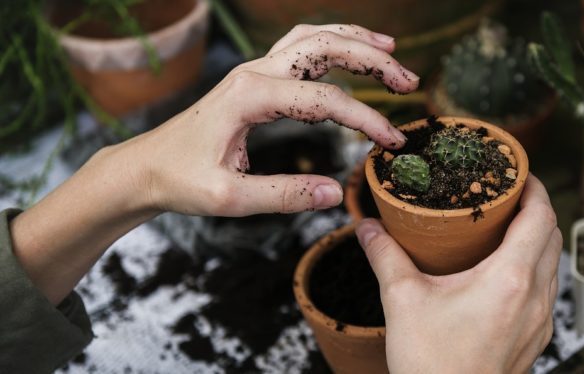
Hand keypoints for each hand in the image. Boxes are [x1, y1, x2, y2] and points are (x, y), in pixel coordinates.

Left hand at [114, 24, 419, 216]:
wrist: (146, 167)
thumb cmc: (180, 181)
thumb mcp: (230, 198)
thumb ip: (284, 195)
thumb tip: (335, 193)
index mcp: (250, 96)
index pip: (325, 100)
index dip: (366, 119)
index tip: (392, 143)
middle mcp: (254, 73)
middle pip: (325, 47)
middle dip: (373, 59)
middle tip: (409, 82)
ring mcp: (254, 71)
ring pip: (313, 38)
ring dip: (355, 41)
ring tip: (392, 51)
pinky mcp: (256, 79)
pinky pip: (300, 49)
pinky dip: (333, 45)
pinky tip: (352, 54)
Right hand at [356, 175, 560, 373]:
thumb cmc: (431, 364)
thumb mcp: (402, 300)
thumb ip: (385, 256)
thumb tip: (367, 227)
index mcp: (509, 279)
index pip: (541, 216)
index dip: (534, 187)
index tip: (518, 172)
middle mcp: (535, 298)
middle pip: (552, 236)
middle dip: (535, 208)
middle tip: (507, 195)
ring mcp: (540, 321)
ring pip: (552, 264)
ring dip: (536, 239)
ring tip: (505, 228)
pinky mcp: (536, 339)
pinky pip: (546, 290)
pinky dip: (534, 268)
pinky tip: (503, 272)